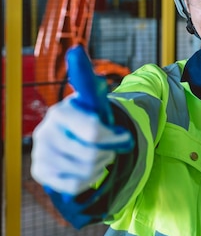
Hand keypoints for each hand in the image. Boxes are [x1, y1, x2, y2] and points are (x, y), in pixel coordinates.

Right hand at [30, 46, 133, 195]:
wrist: (74, 139)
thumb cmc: (90, 117)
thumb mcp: (95, 101)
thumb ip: (90, 81)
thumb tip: (75, 51)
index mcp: (61, 111)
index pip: (94, 131)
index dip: (114, 137)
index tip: (125, 138)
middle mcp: (45, 132)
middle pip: (92, 154)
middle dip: (109, 151)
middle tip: (111, 147)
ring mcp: (40, 154)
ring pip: (85, 170)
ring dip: (100, 164)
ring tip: (100, 155)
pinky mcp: (41, 173)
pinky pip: (74, 184)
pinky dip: (88, 179)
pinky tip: (89, 169)